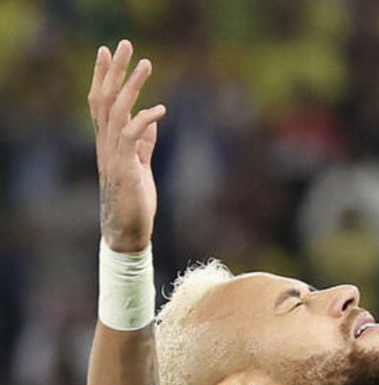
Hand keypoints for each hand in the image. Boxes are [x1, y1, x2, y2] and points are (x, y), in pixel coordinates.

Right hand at [87, 40, 165, 252]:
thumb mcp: (141, 166)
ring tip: (145, 63)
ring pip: (118, 111)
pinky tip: (160, 109)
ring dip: (132, 86)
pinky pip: (133, 137)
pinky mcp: (126, 168)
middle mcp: (107, 144)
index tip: (108, 51)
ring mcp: (114, 155)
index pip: (101, 101)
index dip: (103, 76)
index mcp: (109, 142)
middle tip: (125, 44)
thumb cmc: (135, 200)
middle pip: (105, 98)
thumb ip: (144, 143)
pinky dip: (145, 120)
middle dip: (115, 70)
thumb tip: (152, 119)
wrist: (128, 230)